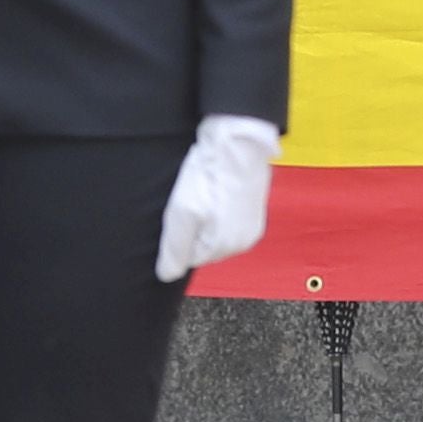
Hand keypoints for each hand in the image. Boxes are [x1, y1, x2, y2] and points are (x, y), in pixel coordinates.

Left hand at [154, 113, 279, 280]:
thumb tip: (166, 276)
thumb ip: (173, 251)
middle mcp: (243, 243)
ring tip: (206, 190)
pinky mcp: (256, 210)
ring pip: (217, 232)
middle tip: (193, 198)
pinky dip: (221, 207)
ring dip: (208, 216)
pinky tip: (218, 188)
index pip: (190, 256)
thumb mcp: (181, 214)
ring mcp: (253, 227)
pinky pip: (230, 219)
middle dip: (195, 226)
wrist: (237, 144)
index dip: (180, 233)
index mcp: (224, 247)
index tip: (183, 208)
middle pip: (205, 245)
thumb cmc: (208, 178)